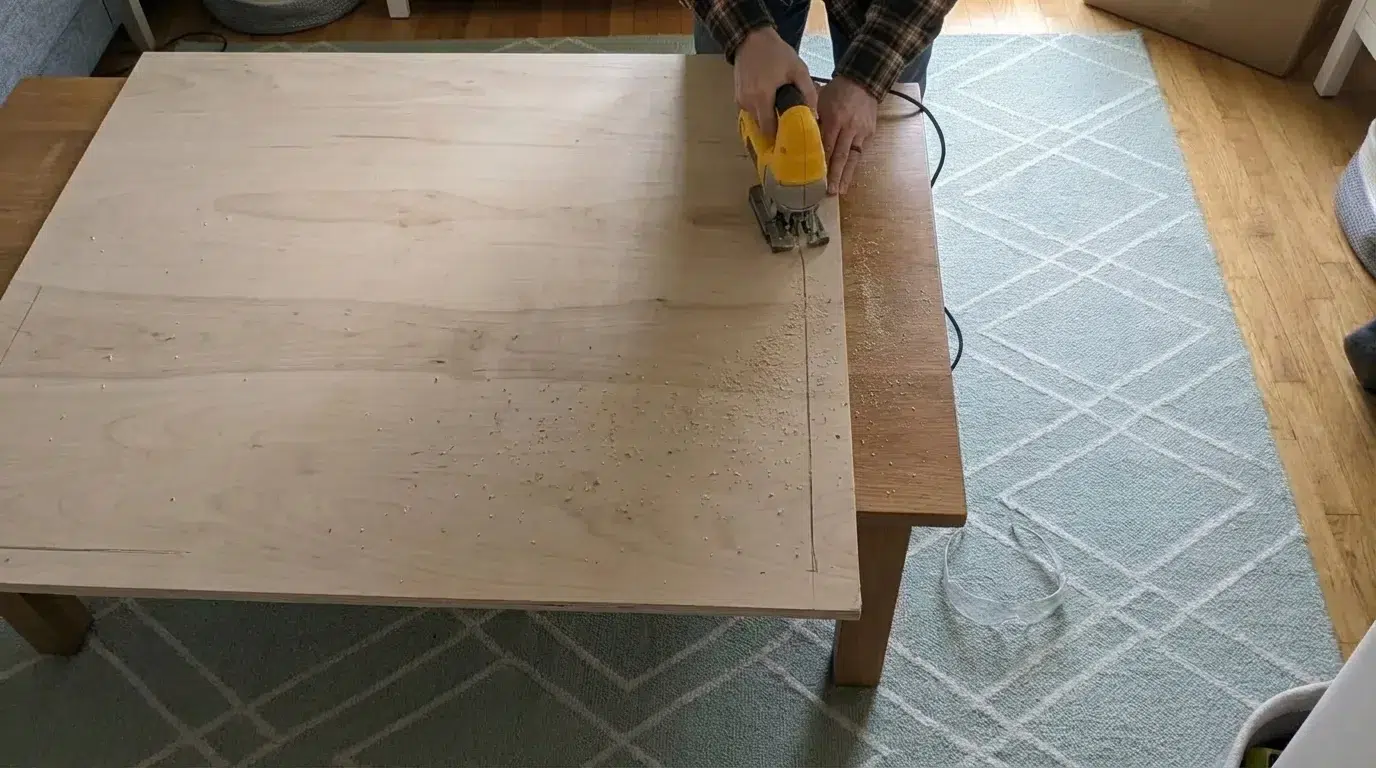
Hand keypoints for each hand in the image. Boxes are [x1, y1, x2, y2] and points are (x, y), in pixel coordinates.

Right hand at [733, 28, 817, 138]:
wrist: (751, 39)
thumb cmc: (776, 54)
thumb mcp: (798, 70)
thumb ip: (808, 93)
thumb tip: (815, 115)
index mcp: (762, 98)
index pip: (768, 131)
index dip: (780, 138)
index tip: (791, 141)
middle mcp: (748, 103)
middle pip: (762, 129)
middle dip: (775, 130)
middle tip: (790, 129)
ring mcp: (740, 101)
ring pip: (756, 121)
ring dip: (768, 120)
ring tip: (781, 114)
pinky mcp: (737, 98)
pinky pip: (751, 113)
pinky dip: (761, 112)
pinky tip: (770, 105)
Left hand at [817, 76, 878, 194]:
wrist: (863, 82)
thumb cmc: (836, 91)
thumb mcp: (820, 99)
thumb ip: (810, 116)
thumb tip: (796, 132)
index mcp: (835, 118)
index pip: (827, 144)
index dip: (821, 162)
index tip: (814, 177)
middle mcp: (849, 128)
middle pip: (841, 155)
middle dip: (835, 175)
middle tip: (829, 192)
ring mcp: (861, 132)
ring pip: (853, 158)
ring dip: (846, 176)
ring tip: (840, 191)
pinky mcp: (869, 134)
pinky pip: (860, 153)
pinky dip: (853, 166)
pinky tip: (847, 178)